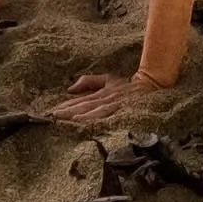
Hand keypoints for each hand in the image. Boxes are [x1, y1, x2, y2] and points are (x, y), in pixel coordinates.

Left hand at [49, 71, 164, 125]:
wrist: (151, 85)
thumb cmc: (127, 85)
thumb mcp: (108, 79)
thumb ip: (89, 81)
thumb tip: (70, 89)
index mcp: (101, 91)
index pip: (79, 100)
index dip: (66, 105)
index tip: (52, 111)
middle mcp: (105, 97)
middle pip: (82, 105)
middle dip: (67, 111)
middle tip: (52, 116)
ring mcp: (113, 104)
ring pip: (91, 111)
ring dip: (76, 115)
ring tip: (63, 119)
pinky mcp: (120, 110)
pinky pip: (104, 116)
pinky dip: (92, 119)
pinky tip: (82, 122)